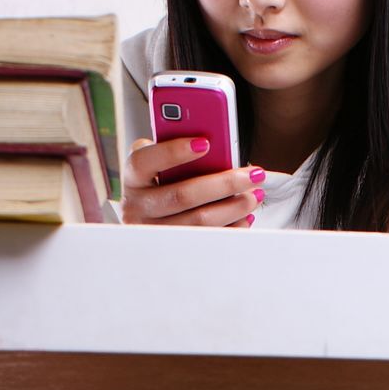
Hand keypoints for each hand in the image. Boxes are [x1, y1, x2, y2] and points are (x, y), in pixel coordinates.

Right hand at [122, 136, 263, 226]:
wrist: (152, 215)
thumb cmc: (164, 178)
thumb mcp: (162, 160)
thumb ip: (175, 145)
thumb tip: (210, 140)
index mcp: (133, 177)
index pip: (144, 161)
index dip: (173, 152)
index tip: (205, 143)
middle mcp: (137, 206)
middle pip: (181, 195)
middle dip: (222, 184)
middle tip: (252, 175)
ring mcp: (154, 232)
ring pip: (198, 221)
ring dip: (233, 208)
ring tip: (255, 194)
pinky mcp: (173, 249)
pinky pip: (206, 240)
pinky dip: (230, 227)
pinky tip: (246, 215)